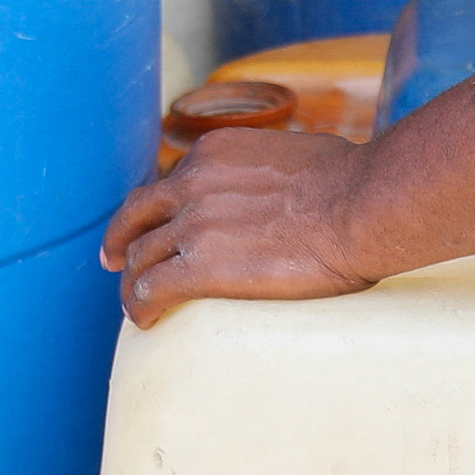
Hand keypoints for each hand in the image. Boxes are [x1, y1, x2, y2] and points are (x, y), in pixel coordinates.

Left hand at [100, 122, 390, 325]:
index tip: (152, 224)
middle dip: (122, 238)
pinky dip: (140, 306)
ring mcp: (192, 226)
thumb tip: (290, 187)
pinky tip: (145, 320)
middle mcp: (193, 183)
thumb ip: (271, 171)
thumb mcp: (294, 154)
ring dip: (132, 282)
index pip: (170, 182)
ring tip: (134, 304)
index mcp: (215, 153)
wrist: (360, 207)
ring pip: (140, 256)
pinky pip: (151, 289)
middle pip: (139, 217)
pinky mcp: (199, 268)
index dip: (157, 209)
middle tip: (114, 260)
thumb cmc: (352, 183)